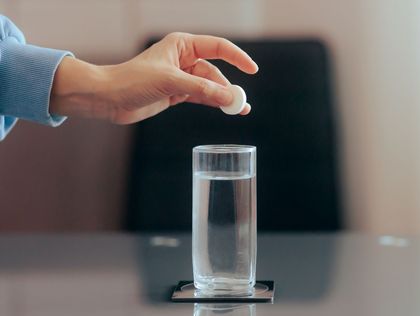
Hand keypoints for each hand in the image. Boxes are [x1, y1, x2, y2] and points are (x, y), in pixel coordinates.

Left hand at [49, 32, 258, 123]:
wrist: (108, 98)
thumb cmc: (132, 81)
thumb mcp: (170, 82)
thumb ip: (202, 89)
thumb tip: (229, 97)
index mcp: (182, 45)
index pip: (218, 47)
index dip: (237, 58)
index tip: (253, 70)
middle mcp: (184, 59)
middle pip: (216, 71)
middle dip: (230, 87)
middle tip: (242, 103)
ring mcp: (181, 77)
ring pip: (210, 86)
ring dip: (223, 97)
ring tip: (239, 110)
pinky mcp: (177, 93)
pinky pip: (202, 96)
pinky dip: (213, 102)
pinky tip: (226, 109)